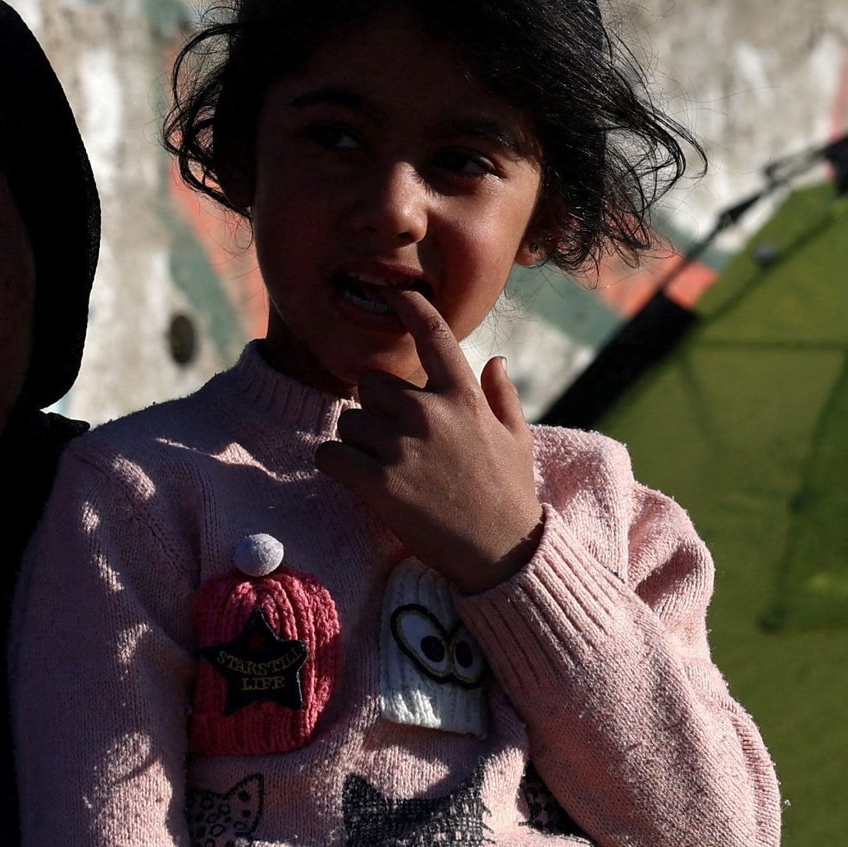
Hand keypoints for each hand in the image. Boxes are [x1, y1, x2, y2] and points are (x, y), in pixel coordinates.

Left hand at [316, 290, 543, 593]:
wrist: (500, 554)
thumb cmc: (510, 496)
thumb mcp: (517, 439)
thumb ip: (501, 396)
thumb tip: (496, 360)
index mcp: (463, 397)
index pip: (433, 336)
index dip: (410, 307)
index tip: (393, 293)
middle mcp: (430, 413)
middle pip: (371, 384)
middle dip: (375, 408)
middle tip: (395, 442)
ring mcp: (402, 447)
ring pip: (349, 423)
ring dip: (358, 443)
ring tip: (387, 471)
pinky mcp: (378, 483)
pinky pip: (330, 455)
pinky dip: (335, 465)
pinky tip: (356, 480)